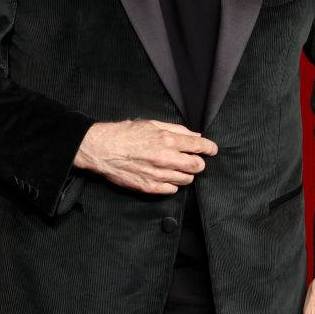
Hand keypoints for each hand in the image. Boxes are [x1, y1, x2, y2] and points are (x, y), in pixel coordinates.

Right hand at [73, 119, 217, 193]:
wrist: (103, 149)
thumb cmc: (125, 134)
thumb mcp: (152, 124)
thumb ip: (177, 130)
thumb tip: (195, 135)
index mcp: (169, 140)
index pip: (200, 146)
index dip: (210, 148)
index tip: (211, 150)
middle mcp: (167, 158)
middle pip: (198, 166)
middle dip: (198, 162)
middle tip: (192, 159)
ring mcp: (159, 175)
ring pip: (187, 179)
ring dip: (185, 173)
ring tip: (175, 167)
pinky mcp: (150, 187)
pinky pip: (172, 189)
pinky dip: (172, 183)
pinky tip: (165, 176)